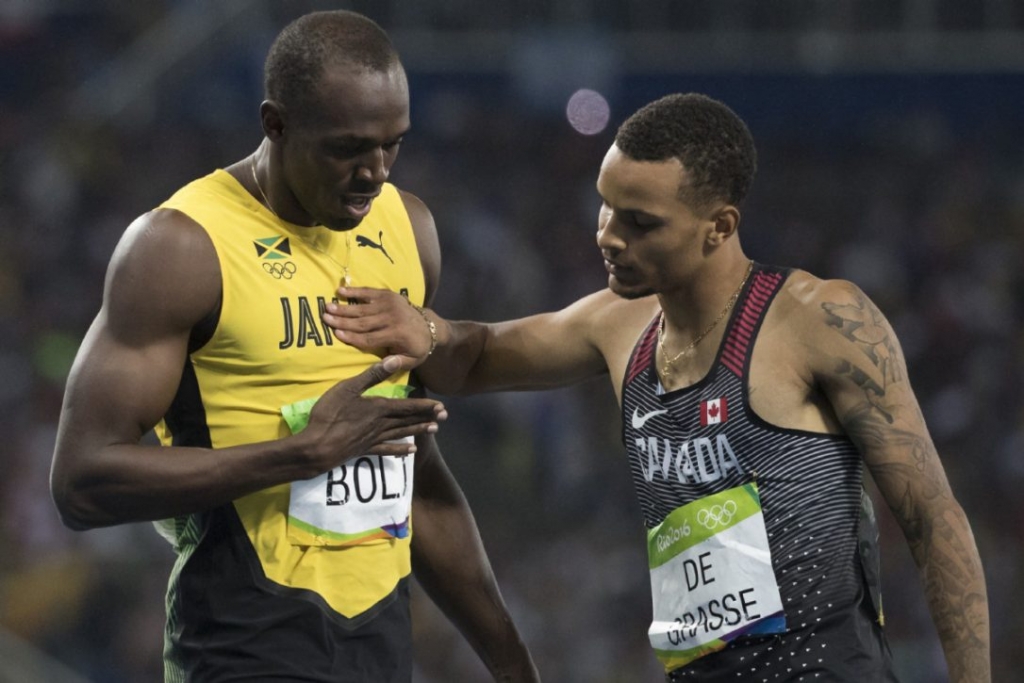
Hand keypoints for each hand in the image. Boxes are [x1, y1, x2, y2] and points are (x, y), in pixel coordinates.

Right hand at [299, 356, 445, 475]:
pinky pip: (387, 450)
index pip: (407, 406)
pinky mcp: (365, 450)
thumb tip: (395, 360)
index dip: (424, 406)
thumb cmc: (330, 414)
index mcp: (378, 408)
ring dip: (418, 430)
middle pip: (408, 420)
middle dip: (426, 417)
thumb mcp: (348, 389)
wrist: (317, 447)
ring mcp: (374, 439)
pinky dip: (400, 450)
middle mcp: (381, 424)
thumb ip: (372, 375)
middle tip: (444, 417)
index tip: (440, 406)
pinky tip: (411, 451)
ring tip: (434, 429)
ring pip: (401, 433)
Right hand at [323, 287, 436, 369]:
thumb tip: (383, 365)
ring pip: (362, 308)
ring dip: (344, 307)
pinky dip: (354, 291)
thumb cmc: (416, 347)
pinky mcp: (389, 295)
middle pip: (362, 322)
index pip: (369, 338)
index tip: (336, 334)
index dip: (352, 337)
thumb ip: (396, 363)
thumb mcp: (411, 360)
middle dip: (342, 321)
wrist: (430, 326)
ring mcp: (390, 304)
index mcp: (397, 335)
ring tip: (327, 306)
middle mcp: (392, 318)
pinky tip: (340, 290)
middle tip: (324, 318)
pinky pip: (369, 292)